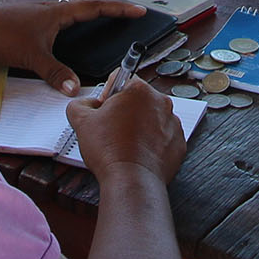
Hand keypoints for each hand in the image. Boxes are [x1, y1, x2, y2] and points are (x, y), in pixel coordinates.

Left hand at [0, 0, 144, 92]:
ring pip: (69, 10)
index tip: (140, 10)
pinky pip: (56, 20)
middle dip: (108, 6)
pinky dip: (69, 23)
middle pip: (85, 3)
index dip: (119, 9)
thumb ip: (55, 73)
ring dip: (88, 11)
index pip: (95, 7)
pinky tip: (65, 33)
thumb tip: (75, 91)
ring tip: (101, 15)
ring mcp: (37, 16)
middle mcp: (49, 10)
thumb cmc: (1, 36)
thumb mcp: (32, 57)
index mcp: (57, 13)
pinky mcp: (26, 25)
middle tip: (126, 9)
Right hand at [64, 75, 187, 181]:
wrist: (132, 180)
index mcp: (139, 90)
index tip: (104, 108)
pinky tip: (139, 152)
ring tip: (125, 143)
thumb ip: (79, 104)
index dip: (108, 93)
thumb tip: (87, 104)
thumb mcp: (81, 122)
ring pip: (152, 117)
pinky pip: (164, 136)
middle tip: (112, 129)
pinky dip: (153, 142)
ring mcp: (172, 122)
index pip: (121, 78)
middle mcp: (160, 102)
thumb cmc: (110, 151)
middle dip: (125, 110)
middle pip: (138, 98)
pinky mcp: (179, 142)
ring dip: (140, 126)